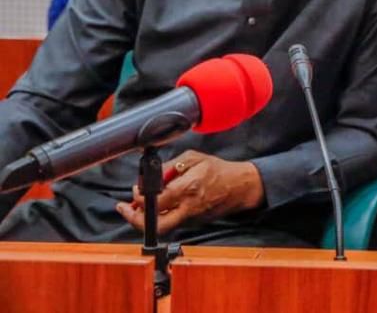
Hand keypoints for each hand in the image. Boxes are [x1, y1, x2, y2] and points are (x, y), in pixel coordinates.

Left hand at [115, 151, 264, 234]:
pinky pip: (172, 223)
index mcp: (187, 188)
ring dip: (146, 219)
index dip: (139, 197)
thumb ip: (170, 166)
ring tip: (138, 208)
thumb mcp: (194, 158)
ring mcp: (191, 218)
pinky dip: (160, 217)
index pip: (155, 200)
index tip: (136, 190)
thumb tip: (152, 176)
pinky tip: (157, 207)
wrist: (241, 186)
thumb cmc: (219, 170)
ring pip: (162, 226)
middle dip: (135, 219)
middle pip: (155, 224)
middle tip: (125, 209)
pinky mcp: (194, 223)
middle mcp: (188, 207)